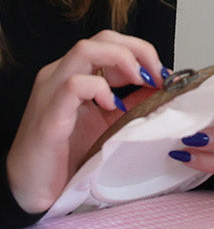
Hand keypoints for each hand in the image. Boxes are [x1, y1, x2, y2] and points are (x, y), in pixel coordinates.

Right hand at [6, 31, 168, 214]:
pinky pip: (74, 85)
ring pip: (85, 50)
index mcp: (75, 75)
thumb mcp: (109, 125)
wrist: (34, 190)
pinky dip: (99, 88)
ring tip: (141, 80)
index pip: (110, 42)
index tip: (163, 73)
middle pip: (102, 38)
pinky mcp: (49, 115)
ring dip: (122, 59)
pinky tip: (112, 105)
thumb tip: (162, 89)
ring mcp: (51, 92)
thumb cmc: (66, 157)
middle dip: (138, 49)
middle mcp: (60, 75)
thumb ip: (132, 104)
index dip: (141, 51)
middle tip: (157, 74)